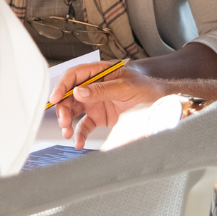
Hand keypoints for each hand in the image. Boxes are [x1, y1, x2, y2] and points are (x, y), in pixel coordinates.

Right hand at [50, 61, 172, 147]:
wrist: (161, 102)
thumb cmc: (146, 88)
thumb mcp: (125, 87)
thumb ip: (101, 89)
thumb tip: (79, 92)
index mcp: (99, 73)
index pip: (74, 76)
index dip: (62, 86)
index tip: (55, 98)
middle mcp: (94, 87)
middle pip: (69, 96)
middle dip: (63, 109)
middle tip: (64, 121)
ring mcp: (95, 103)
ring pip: (73, 111)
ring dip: (67, 122)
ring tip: (68, 133)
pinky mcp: (99, 117)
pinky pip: (84, 126)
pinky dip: (79, 134)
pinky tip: (78, 142)